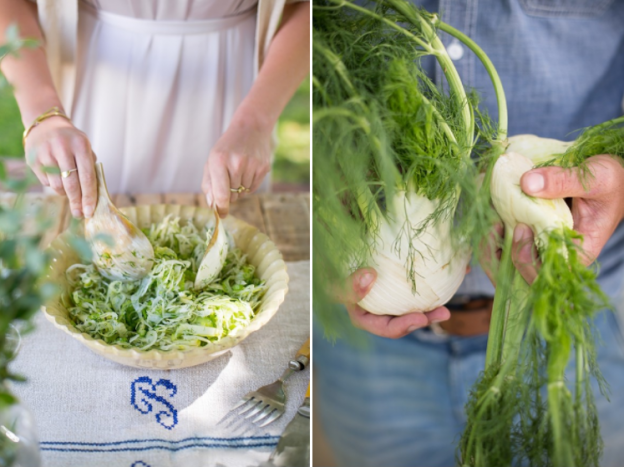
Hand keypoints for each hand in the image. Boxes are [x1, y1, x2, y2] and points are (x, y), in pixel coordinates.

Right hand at [24, 117, 96, 218]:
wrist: (46, 125)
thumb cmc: (72, 142)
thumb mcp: (85, 149)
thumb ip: (91, 169)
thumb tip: (92, 198)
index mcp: (80, 145)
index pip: (87, 177)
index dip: (89, 197)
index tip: (90, 212)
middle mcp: (62, 148)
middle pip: (71, 184)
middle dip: (77, 202)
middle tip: (80, 214)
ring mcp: (45, 153)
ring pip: (57, 186)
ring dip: (65, 193)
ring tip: (69, 188)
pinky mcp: (33, 159)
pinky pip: (46, 182)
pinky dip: (53, 184)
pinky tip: (56, 175)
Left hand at [202, 111, 271, 217]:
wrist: (250, 128)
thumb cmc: (227, 148)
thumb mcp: (212, 160)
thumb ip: (209, 184)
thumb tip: (213, 205)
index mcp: (219, 161)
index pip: (221, 194)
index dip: (221, 208)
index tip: (222, 215)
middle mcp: (236, 163)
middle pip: (232, 195)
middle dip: (229, 193)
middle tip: (229, 177)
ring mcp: (252, 165)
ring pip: (243, 192)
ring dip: (239, 188)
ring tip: (239, 170)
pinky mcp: (263, 167)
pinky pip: (253, 188)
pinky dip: (249, 184)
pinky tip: (248, 170)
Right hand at [341, 268, 450, 338]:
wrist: (344, 260)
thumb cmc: (338, 277)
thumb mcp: (339, 283)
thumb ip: (351, 284)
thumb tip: (370, 276)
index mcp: (368, 319)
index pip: (388, 328)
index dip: (405, 326)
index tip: (420, 318)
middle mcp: (383, 314)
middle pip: (407, 320)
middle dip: (426, 318)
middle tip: (444, 313)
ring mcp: (394, 303)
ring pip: (416, 306)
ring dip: (433, 306)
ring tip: (449, 302)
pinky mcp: (403, 290)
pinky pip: (419, 290)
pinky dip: (434, 284)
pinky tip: (453, 274)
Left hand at [483, 155, 623, 284]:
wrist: (613, 176)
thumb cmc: (612, 181)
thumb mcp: (596, 177)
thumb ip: (564, 181)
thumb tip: (527, 184)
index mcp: (577, 253)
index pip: (546, 276)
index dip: (526, 261)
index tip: (521, 229)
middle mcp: (555, 254)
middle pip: (518, 273)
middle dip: (498, 254)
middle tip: (493, 223)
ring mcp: (540, 244)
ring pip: (506, 258)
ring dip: (491, 240)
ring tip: (489, 213)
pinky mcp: (530, 230)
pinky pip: (504, 238)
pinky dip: (493, 226)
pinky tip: (490, 206)